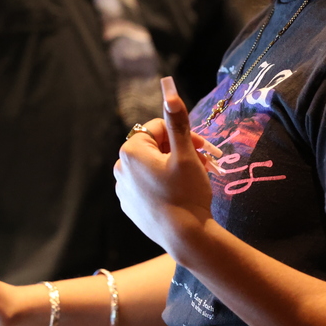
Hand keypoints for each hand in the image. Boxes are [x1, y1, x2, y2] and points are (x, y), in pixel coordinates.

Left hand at [113, 77, 214, 254]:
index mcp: (130, 151)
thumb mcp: (186, 153)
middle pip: (155, 148)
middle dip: (181, 151)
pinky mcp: (131, 207)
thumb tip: (168, 86)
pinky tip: (181, 195)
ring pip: (152, 167)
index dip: (184, 135)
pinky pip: (147, 186)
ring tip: (196, 179)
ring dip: (174, 167)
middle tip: (205, 161)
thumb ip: (177, 119)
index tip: (203, 147)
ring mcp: (124, 190)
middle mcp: (120, 169)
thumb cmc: (187, 193)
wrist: (186, 238)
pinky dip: (163, 185)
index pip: (159, 128)